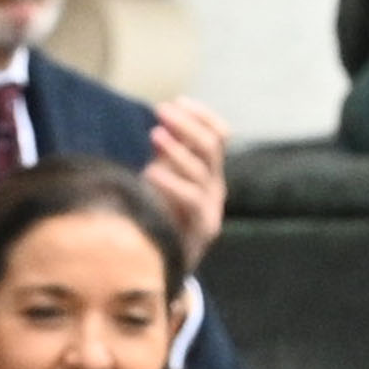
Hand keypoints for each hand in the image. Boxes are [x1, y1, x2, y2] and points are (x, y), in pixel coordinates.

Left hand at [144, 95, 228, 263]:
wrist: (165, 267)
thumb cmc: (160, 219)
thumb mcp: (164, 181)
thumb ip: (166, 154)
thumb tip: (164, 118)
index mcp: (210, 172)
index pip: (219, 134)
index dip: (202, 115)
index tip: (178, 101)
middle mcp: (215, 186)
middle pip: (211, 145)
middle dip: (187, 124)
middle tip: (160, 111)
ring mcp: (211, 207)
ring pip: (201, 169)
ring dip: (177, 149)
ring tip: (154, 135)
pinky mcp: (201, 228)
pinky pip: (190, 199)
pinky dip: (171, 182)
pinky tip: (149, 172)